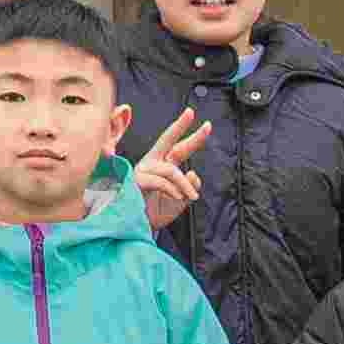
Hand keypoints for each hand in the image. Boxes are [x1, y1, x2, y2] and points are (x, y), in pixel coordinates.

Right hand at [130, 108, 207, 230]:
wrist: (138, 227)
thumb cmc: (155, 212)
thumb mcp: (180, 201)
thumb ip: (189, 187)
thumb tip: (193, 174)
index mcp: (162, 165)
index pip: (177, 146)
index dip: (188, 133)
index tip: (206, 123)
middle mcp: (152, 163)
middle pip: (168, 140)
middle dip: (182, 126)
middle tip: (196, 116)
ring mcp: (144, 170)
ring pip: (170, 170)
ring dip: (184, 184)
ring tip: (192, 197)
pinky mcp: (137, 181)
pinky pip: (160, 181)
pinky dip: (172, 189)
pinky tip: (179, 196)